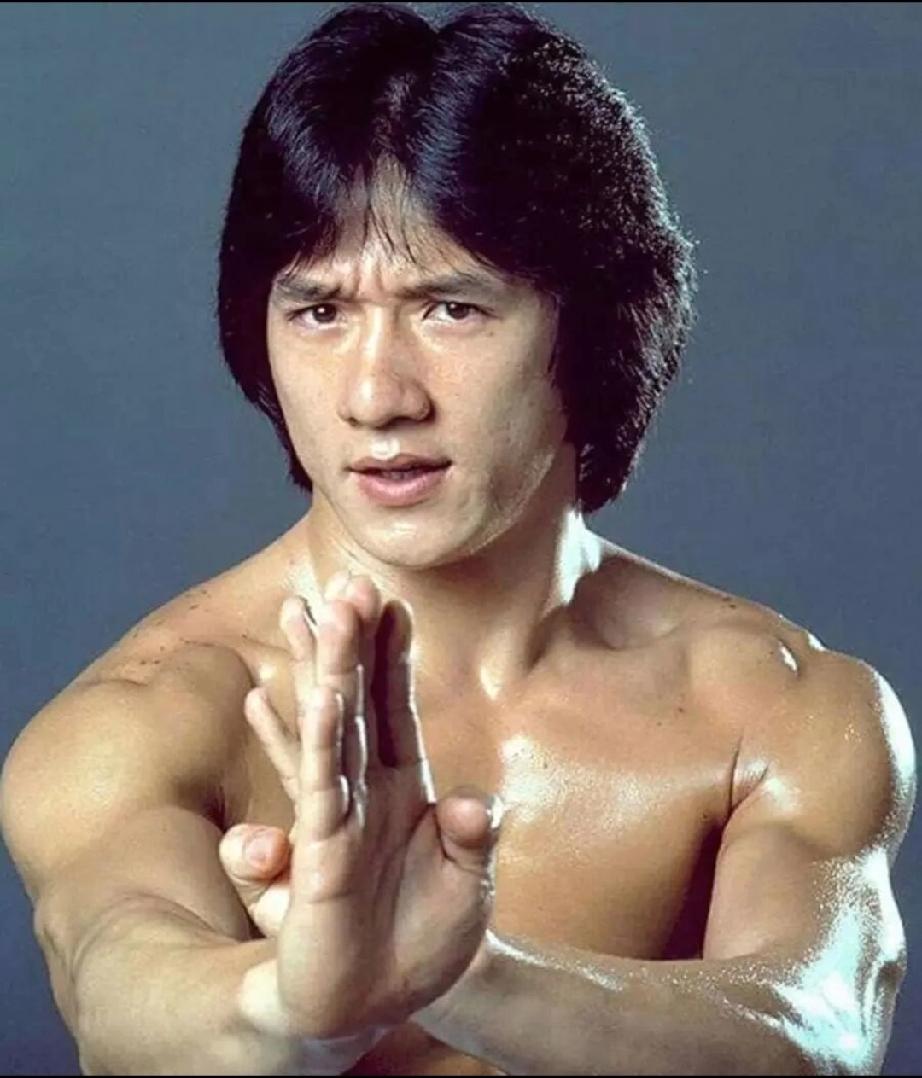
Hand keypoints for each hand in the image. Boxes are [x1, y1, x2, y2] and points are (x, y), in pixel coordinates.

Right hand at [219, 571, 502, 1038]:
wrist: (391, 1004)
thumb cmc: (428, 942)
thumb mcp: (468, 885)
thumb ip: (470, 838)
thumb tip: (470, 803)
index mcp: (403, 787)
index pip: (396, 706)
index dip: (393, 655)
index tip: (391, 599)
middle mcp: (365, 791)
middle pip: (356, 701)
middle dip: (350, 641)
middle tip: (344, 581)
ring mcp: (340, 819)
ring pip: (331, 729)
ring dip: (323, 670)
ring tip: (307, 614)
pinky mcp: (319, 859)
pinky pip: (316, 789)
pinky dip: (308, 742)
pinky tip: (283, 698)